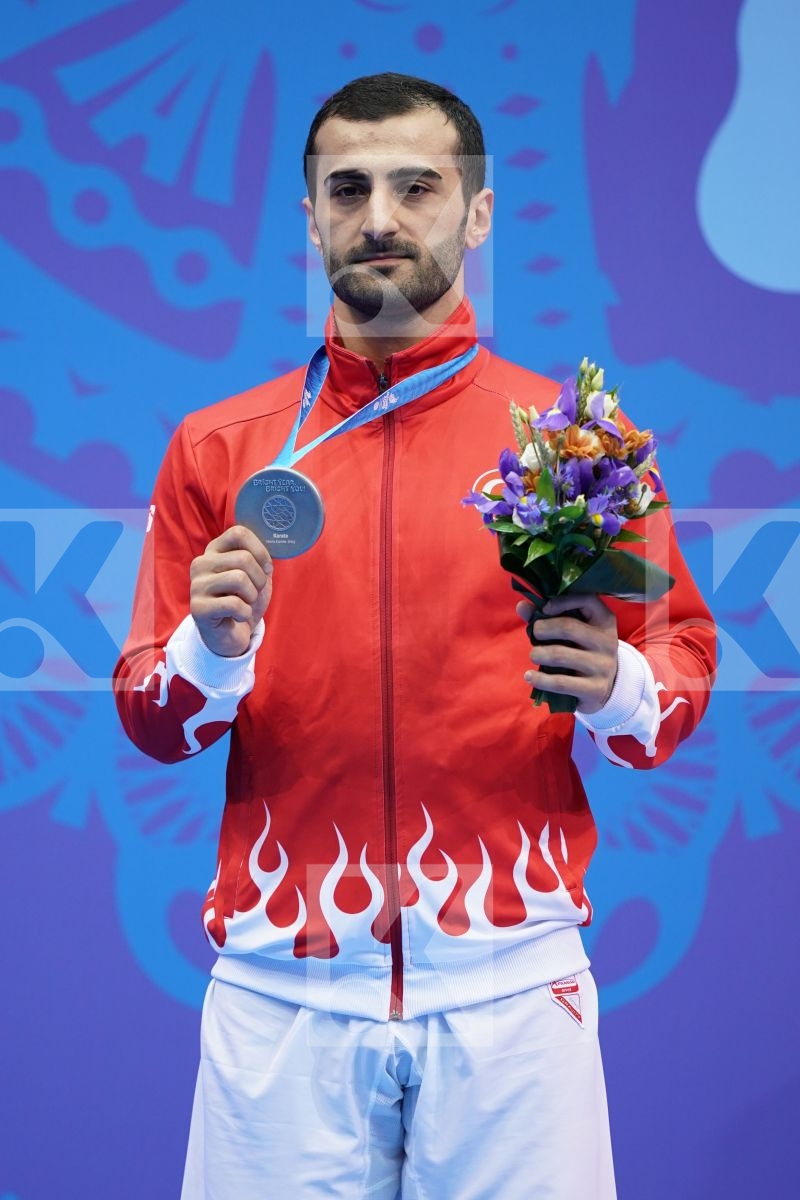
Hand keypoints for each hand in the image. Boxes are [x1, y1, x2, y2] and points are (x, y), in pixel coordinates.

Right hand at [190, 525, 272, 656]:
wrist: (230, 634)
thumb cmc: (244, 600)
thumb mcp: (254, 574)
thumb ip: (258, 557)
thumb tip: (272, 544)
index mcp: (214, 550)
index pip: (238, 533)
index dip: (260, 550)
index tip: (266, 568)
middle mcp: (201, 564)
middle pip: (243, 558)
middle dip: (260, 579)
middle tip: (255, 592)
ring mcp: (197, 585)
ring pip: (239, 579)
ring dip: (252, 596)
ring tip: (246, 603)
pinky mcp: (198, 608)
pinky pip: (234, 604)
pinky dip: (245, 613)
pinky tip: (238, 616)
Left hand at [516, 593, 617, 713]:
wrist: (604, 688)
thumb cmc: (582, 651)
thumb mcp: (572, 632)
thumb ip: (546, 617)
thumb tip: (522, 606)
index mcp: (604, 620)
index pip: (588, 600)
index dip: (563, 600)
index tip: (545, 607)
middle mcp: (607, 641)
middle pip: (568, 627)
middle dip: (543, 628)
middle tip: (534, 633)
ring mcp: (603, 666)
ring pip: (561, 655)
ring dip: (539, 653)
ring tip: (533, 655)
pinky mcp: (595, 689)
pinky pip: (561, 682)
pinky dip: (540, 679)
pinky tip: (529, 676)